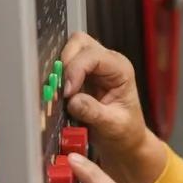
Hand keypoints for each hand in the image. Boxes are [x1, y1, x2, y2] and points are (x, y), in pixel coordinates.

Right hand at [61, 32, 166, 182]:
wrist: (125, 140)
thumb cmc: (125, 131)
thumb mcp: (112, 125)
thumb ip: (93, 112)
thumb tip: (73, 101)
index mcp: (121, 70)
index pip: (94, 56)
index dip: (76, 70)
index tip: (68, 92)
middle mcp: (108, 62)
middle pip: (80, 43)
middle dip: (66, 62)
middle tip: (61, 87)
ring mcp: (94, 66)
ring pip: (70, 49)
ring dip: (61, 67)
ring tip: (60, 90)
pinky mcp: (82, 74)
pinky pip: (64, 64)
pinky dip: (57, 75)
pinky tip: (59, 93)